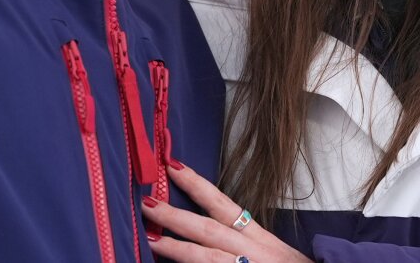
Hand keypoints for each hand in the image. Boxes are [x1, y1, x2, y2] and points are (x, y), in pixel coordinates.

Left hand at [143, 163, 313, 262]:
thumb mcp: (273, 254)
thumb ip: (244, 243)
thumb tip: (214, 234)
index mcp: (258, 237)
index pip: (223, 205)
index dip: (196, 185)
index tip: (172, 166)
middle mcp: (253, 250)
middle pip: (208, 228)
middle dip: (175, 214)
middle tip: (146, 201)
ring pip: (206, 257)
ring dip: (175, 248)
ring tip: (148, 237)